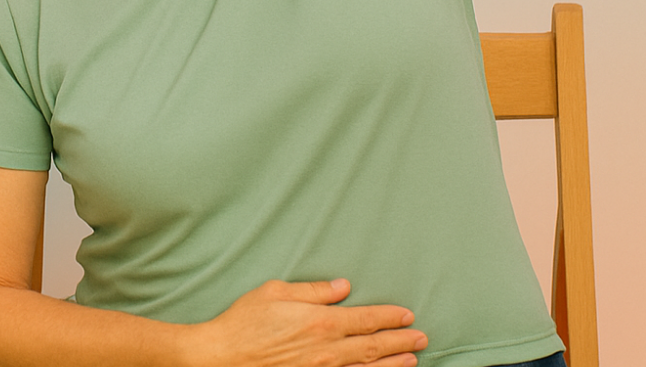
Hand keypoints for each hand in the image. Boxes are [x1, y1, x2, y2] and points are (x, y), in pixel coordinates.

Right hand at [187, 278, 426, 366]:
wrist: (223, 357)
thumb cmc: (246, 321)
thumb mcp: (276, 291)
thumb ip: (313, 290)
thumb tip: (342, 286)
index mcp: (320, 322)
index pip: (364, 319)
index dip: (389, 317)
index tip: (407, 314)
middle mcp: (326, 350)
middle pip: (372, 346)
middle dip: (400, 341)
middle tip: (422, 338)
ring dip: (392, 364)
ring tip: (412, 360)